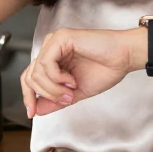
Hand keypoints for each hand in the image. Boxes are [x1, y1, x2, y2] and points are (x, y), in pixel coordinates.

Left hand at [20, 27, 141, 118]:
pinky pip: (46, 64)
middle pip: (29, 76)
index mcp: (53, 60)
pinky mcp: (61, 38)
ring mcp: (54, 42)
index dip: (29, 97)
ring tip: (72, 90)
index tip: (32, 113)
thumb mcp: (75, 93)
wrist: (124, 58)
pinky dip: (57, 77)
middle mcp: (50, 49)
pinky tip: (71, 80)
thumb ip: (55, 101)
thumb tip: (36, 110)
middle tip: (65, 100)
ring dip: (54, 88)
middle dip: (44, 95)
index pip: (29, 78)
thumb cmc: (106, 70)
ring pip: (36, 72)